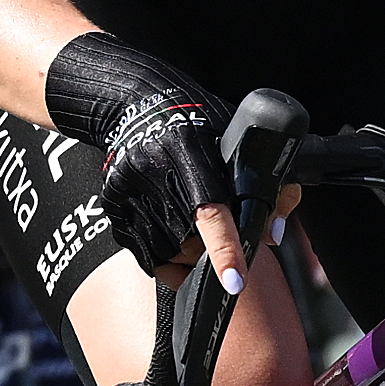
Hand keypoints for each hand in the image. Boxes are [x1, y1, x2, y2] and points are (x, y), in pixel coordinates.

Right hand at [43, 34, 248, 290]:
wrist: (136, 104)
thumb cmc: (201, 122)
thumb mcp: (241, 140)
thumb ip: (271, 185)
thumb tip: (272, 235)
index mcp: (190, 149)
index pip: (210, 210)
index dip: (225, 248)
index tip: (235, 281)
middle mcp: (154, 171)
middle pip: (191, 241)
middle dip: (212, 249)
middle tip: (222, 234)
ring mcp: (129, 191)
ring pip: (168, 254)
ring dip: (189, 256)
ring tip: (197, 229)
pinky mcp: (113, 206)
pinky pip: (145, 255)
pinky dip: (166, 259)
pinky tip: (176, 238)